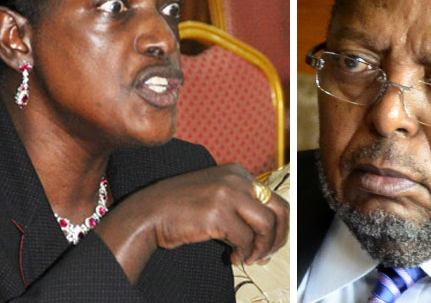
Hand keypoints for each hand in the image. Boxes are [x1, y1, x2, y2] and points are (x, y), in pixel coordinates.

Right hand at [140, 163, 288, 264]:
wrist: (151, 212)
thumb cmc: (183, 208)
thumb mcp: (218, 195)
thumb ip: (242, 206)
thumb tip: (269, 235)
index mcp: (238, 172)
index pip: (275, 199)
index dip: (279, 226)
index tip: (271, 243)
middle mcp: (237, 179)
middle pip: (279, 210)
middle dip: (278, 237)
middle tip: (267, 254)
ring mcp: (228, 194)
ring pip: (266, 226)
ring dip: (261, 248)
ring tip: (248, 258)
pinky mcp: (218, 213)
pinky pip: (244, 239)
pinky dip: (242, 254)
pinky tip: (232, 258)